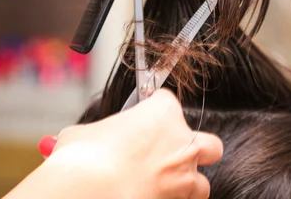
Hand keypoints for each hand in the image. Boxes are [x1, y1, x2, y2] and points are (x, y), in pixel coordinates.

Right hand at [37, 90, 222, 198]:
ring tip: (163, 184)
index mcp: (162, 114)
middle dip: (193, 148)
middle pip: (208, 143)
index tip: (142, 118)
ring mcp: (183, 177)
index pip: (167, 101)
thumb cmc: (83, 158)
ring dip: (186, 182)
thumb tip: (88, 139)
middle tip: (170, 152)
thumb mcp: (82, 133)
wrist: (85, 193)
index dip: (154, 109)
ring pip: (201, 181)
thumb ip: (96, 132)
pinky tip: (154, 198)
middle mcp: (181, 142)